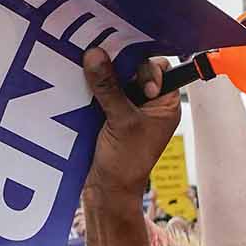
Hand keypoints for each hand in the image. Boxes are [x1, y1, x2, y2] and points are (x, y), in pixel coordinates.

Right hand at [81, 47, 179, 199]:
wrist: (106, 192)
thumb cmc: (126, 163)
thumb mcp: (121, 121)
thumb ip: (109, 87)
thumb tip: (94, 53)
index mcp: (164, 103)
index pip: (158, 67)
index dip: (143, 67)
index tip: (129, 78)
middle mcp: (147, 102)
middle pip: (133, 69)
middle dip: (117, 68)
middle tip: (101, 67)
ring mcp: (127, 108)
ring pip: (114, 79)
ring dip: (101, 77)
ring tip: (88, 77)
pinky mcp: (107, 114)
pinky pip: (99, 91)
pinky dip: (91, 88)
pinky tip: (81, 87)